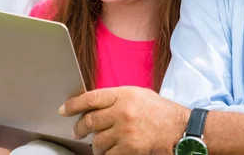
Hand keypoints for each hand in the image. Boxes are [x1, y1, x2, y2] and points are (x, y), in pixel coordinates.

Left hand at [59, 87, 190, 154]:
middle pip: (90, 121)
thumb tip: (91, 105)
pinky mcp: (131, 149)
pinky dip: (107, 154)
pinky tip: (109, 151)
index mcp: (123, 95)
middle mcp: (122, 112)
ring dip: (95, 144)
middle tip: (77, 132)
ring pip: (98, 141)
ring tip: (98, 144)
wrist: (180, 128)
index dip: (73, 105)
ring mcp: (126, 132)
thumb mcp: (136, 94)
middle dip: (79, 128)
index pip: (90, 98)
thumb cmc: (158, 110)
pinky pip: (109, 154)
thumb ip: (114, 98)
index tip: (64, 110)